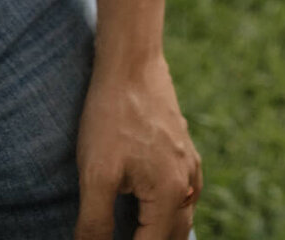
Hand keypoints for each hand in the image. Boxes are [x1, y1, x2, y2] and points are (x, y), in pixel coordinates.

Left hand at [74, 54, 199, 239]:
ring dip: (164, 233)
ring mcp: (189, 161)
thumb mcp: (95, 175)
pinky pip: (186, 191)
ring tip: (141, 234)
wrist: (131, 61)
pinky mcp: (184, 146)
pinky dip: (173, 210)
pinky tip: (156, 207)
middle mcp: (187, 181)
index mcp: (169, 194)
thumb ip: (95, 225)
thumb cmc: (112, 116)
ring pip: (183, 215)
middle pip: (175, 237)